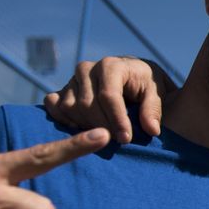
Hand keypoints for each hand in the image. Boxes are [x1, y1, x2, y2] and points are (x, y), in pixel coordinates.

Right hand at [43, 57, 174, 141]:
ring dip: (85, 126)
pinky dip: (62, 119)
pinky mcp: (62, 88)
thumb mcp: (156, 92)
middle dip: (102, 127)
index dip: (117, 120)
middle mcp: (87, 69)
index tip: (126, 139)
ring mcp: (72, 79)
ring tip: (103, 136)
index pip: (108, 96)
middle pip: (87, 104)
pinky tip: (80, 129)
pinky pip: (53, 104)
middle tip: (117, 142)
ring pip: (70, 107)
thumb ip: (153, 109)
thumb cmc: (145, 84)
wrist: (130, 75)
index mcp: (111, 65)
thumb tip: (151, 130)